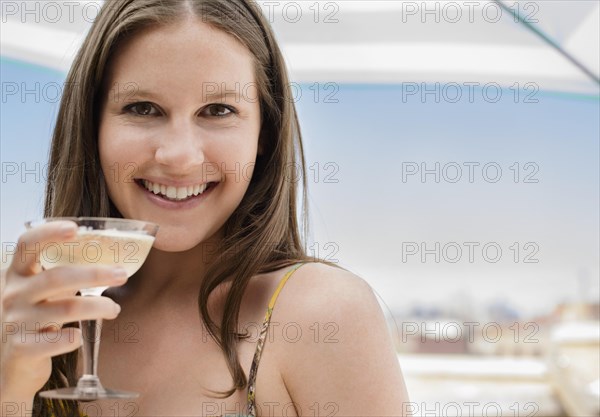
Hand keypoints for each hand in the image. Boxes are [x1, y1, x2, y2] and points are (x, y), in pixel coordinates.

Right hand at [0, 220, 127, 398]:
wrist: (13, 364)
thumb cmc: (38, 318)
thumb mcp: (44, 292)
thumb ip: (66, 274)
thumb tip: (114, 260)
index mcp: (18, 274)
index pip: (27, 245)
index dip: (49, 233)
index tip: (75, 228)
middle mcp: (14, 294)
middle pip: (57, 277)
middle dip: (95, 274)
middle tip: (121, 275)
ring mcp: (16, 321)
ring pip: (66, 308)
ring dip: (98, 306)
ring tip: (114, 309)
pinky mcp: (23, 348)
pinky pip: (57, 340)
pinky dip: (74, 337)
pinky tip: (81, 335)